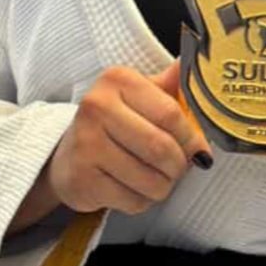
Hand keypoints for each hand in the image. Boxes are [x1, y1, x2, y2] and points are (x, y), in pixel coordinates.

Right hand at [45, 61, 212, 215]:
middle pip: (161, 147)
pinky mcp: (82, 180)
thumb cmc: (114, 124)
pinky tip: (134, 188)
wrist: (67, 157)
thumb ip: (170, 84)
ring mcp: (86, 144)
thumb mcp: (139, 96)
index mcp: (117, 80)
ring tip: (157, 178)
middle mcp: (97, 107)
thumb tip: (199, 65)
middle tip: (179, 167)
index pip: (170, 113)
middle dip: (179, 165)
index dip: (192, 137)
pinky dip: (143, 200)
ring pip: (151, 179)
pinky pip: (133, 200)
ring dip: (163, 186)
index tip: (199, 149)